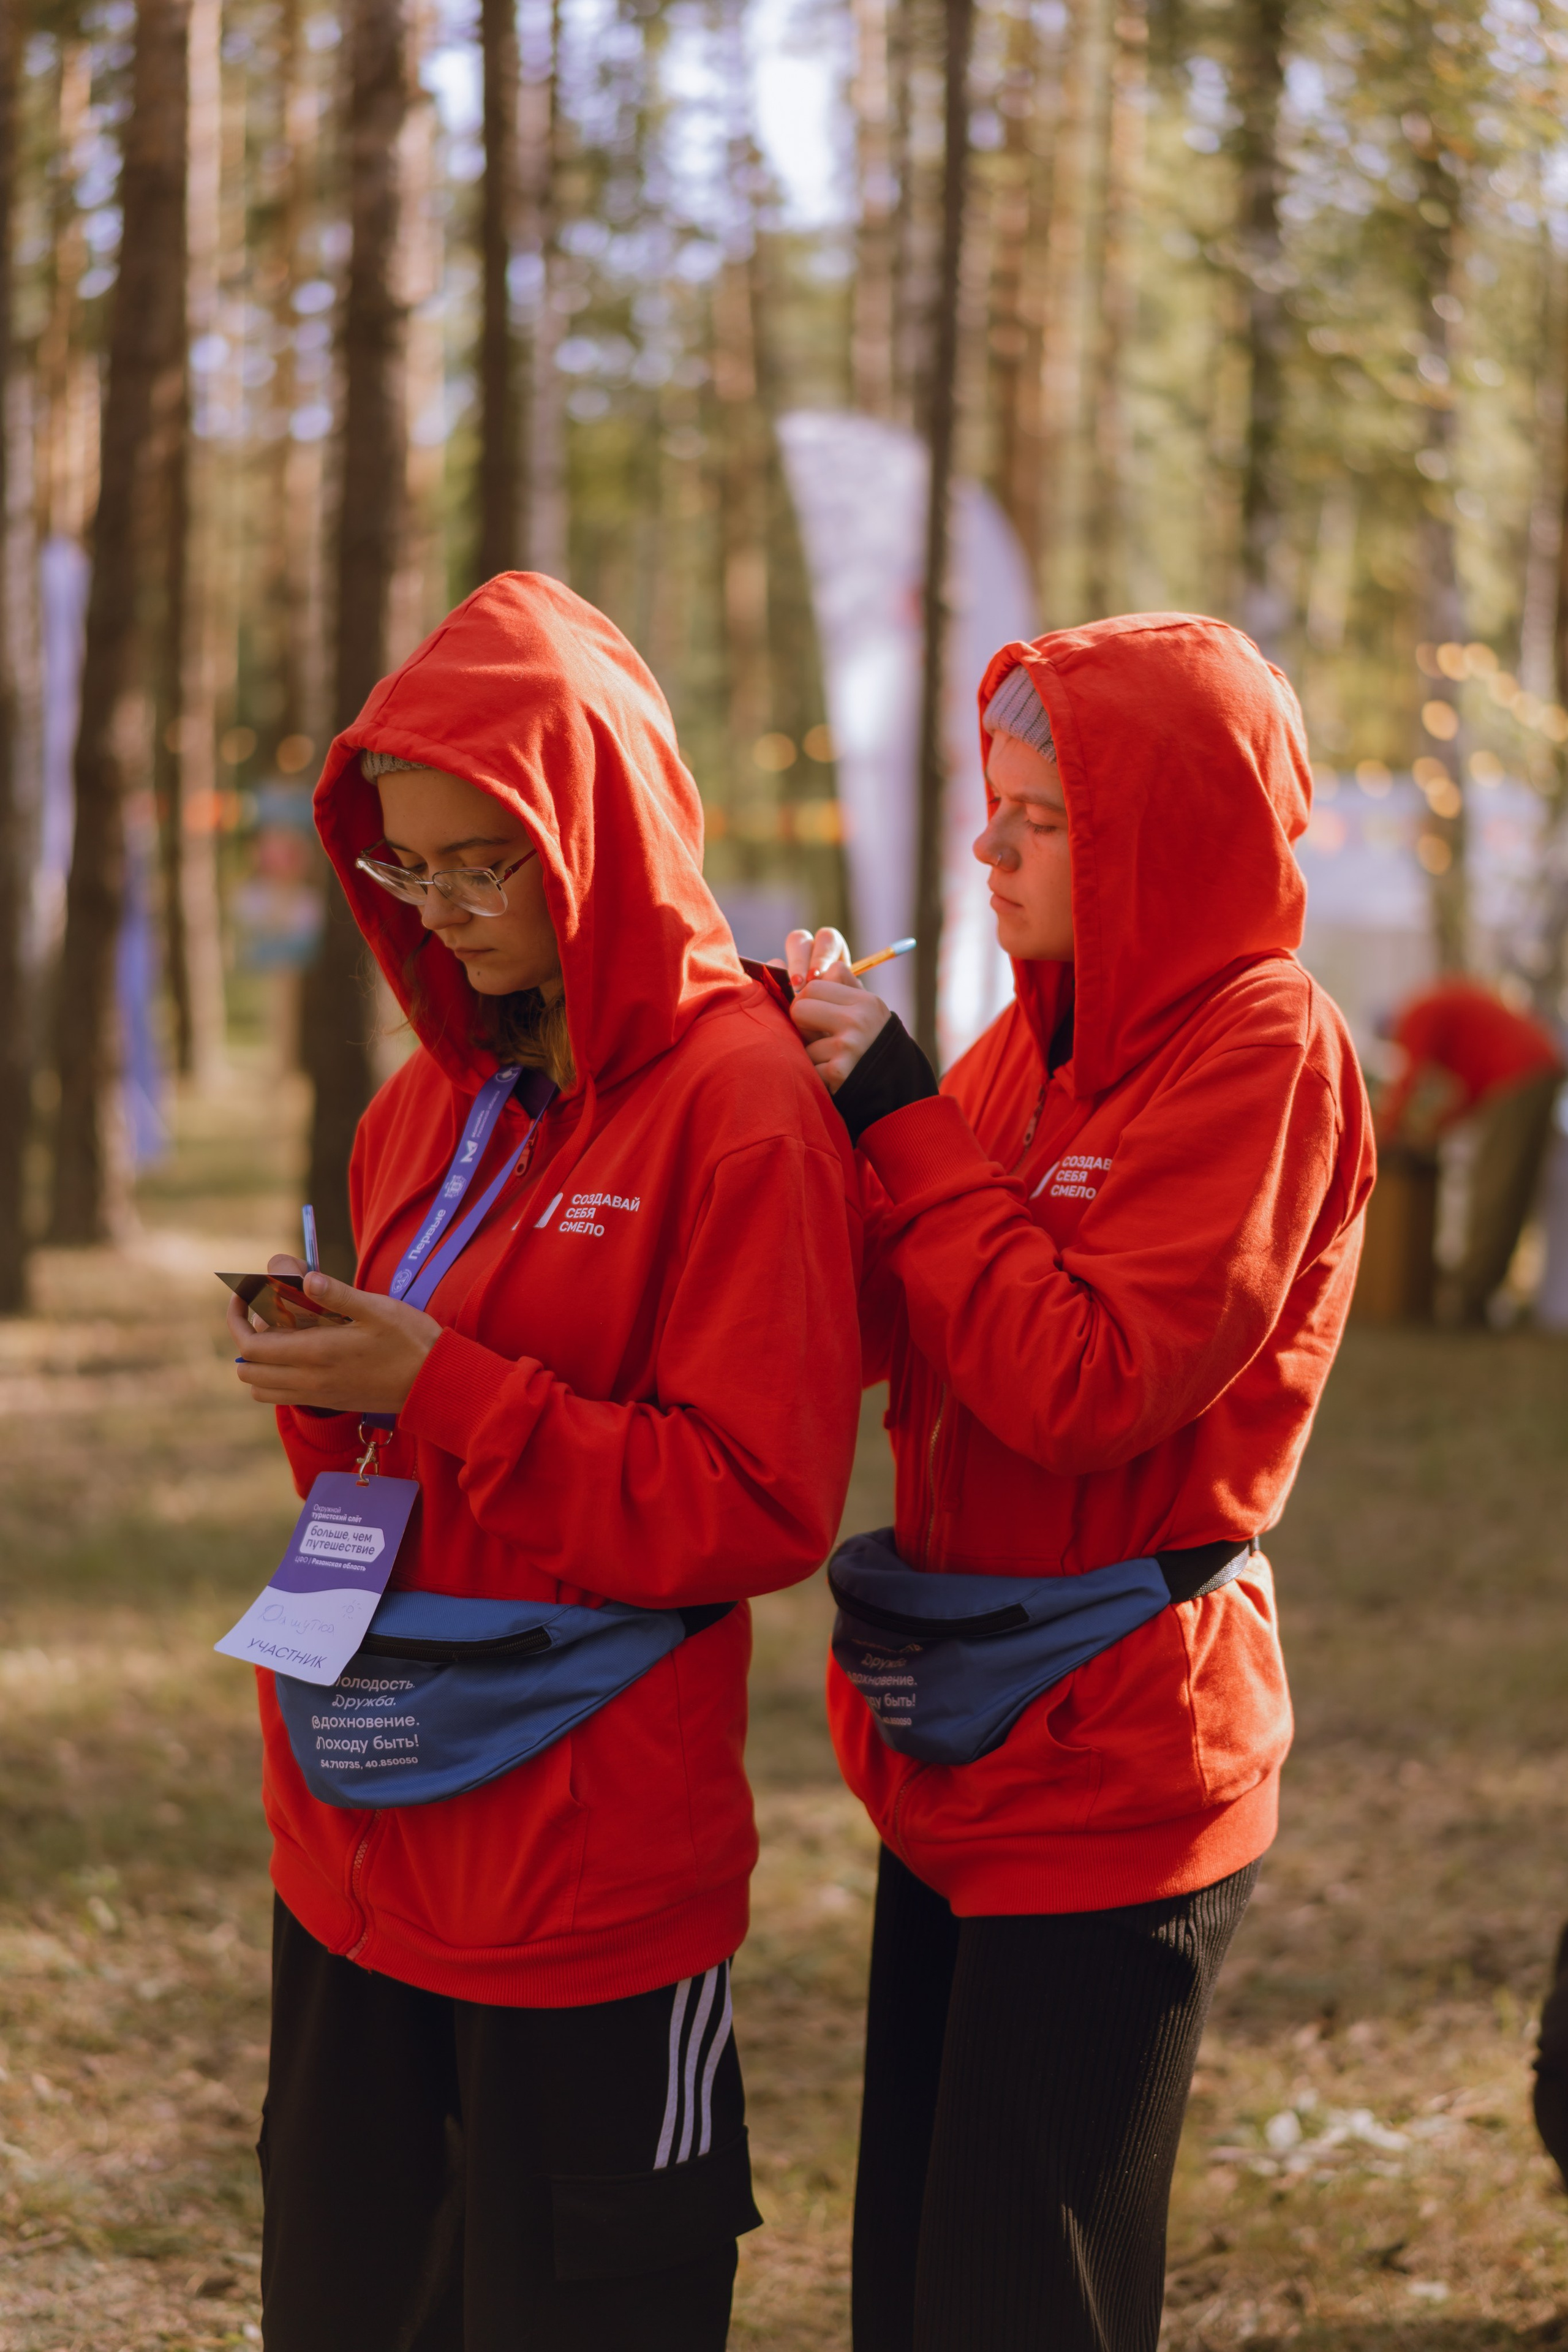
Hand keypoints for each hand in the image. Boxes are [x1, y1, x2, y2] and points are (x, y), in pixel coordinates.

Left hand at [228, 1255, 442, 1412]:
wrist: (434, 1383)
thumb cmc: (410, 1341)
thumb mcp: (377, 1309)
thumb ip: (337, 1295)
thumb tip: (303, 1278)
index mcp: (315, 1354)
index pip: (250, 1347)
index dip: (236, 1319)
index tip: (241, 1295)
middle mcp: (310, 1381)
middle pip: (248, 1371)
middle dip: (243, 1338)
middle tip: (259, 1310)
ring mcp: (318, 1395)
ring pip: (261, 1389)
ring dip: (257, 1362)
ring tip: (277, 1332)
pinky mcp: (329, 1402)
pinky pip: (283, 1396)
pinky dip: (274, 1377)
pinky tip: (297, 1351)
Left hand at [784, 927, 890, 1094]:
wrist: (895, 1090)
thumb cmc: (868, 1045)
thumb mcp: (862, 1011)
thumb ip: (835, 986)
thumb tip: (776, 964)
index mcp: (865, 1001)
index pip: (813, 986)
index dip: (808, 1002)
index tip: (819, 1017)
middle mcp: (860, 1019)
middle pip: (800, 1007)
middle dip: (803, 1026)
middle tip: (820, 1039)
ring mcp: (850, 1045)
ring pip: (801, 1042)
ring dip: (811, 1056)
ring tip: (833, 1061)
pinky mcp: (840, 1071)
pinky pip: (808, 1068)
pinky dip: (816, 1077)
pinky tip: (834, 1079)